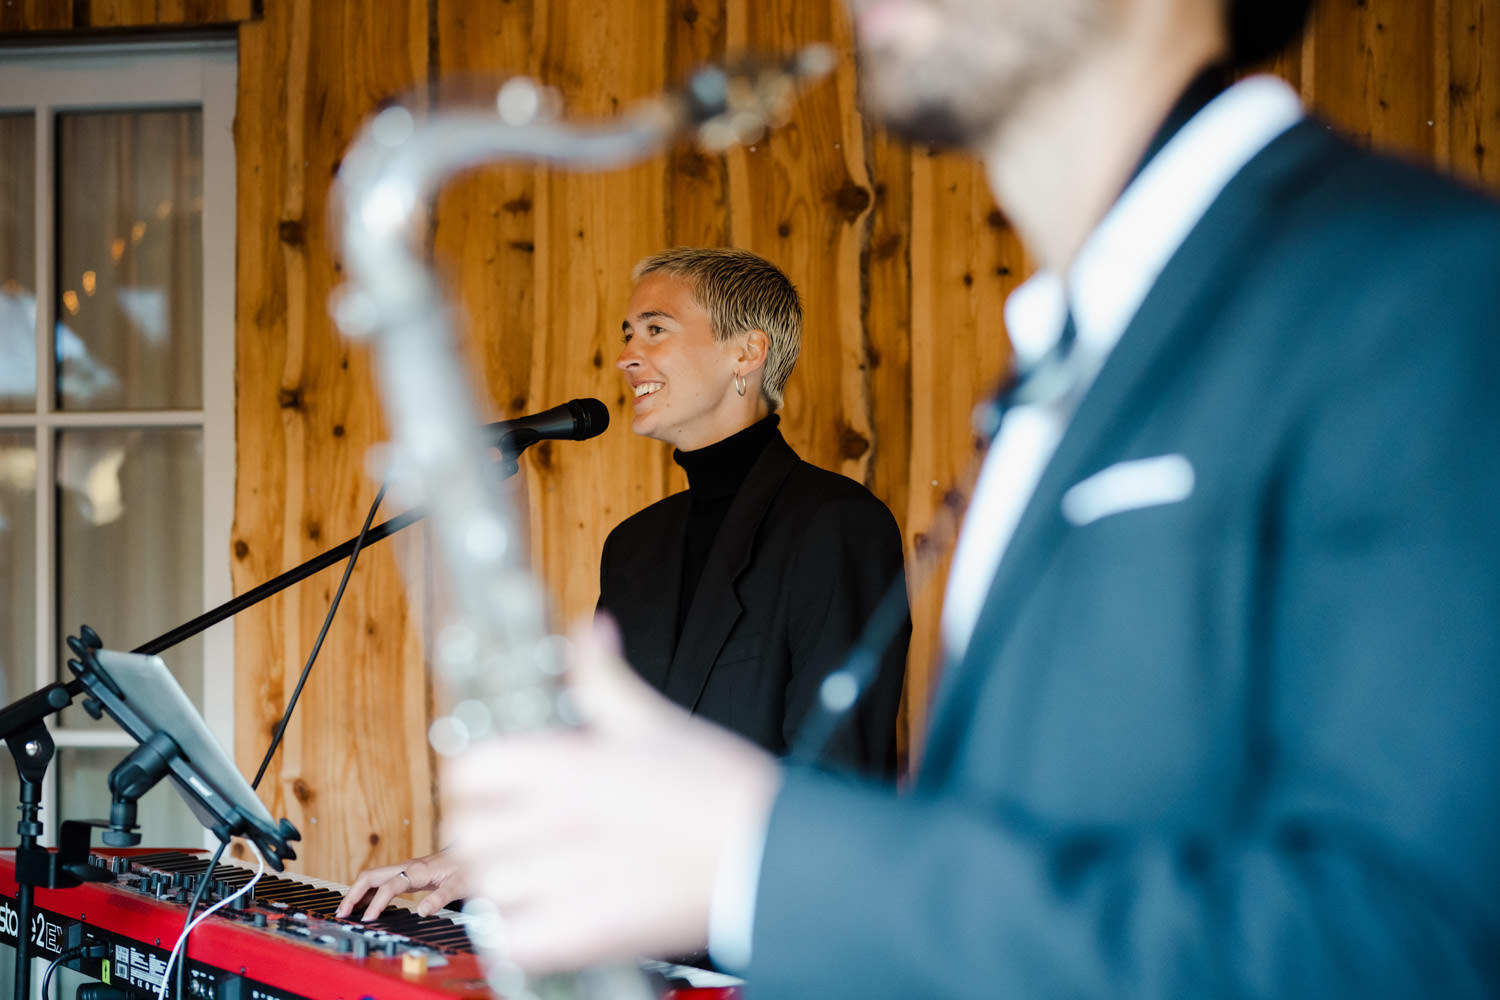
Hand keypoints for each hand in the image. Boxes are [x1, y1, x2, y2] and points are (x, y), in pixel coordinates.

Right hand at [334, 850, 466, 920]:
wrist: (469, 855)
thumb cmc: (465, 869)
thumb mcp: (459, 886)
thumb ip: (440, 898)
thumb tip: (421, 912)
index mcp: (418, 871)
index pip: (390, 886)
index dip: (377, 903)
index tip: (368, 920)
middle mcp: (407, 867)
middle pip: (371, 876)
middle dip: (353, 893)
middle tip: (342, 913)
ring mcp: (404, 869)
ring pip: (372, 876)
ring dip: (357, 892)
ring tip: (346, 911)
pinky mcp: (405, 873)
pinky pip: (380, 880)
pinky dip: (367, 891)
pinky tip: (363, 904)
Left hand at [443, 616, 782, 974]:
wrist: (770, 855)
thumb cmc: (722, 791)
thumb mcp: (657, 721)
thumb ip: (602, 677)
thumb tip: (590, 632)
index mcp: (569, 765)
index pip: (471, 767)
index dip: (478, 773)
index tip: (495, 780)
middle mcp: (559, 822)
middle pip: (466, 830)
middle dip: (484, 828)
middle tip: (514, 828)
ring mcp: (567, 881)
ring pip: (487, 885)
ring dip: (503, 880)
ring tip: (535, 873)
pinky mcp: (583, 934)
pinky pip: (513, 939)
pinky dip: (520, 931)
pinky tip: (546, 913)